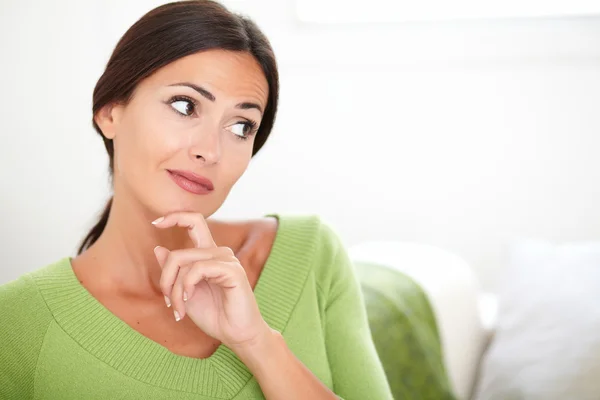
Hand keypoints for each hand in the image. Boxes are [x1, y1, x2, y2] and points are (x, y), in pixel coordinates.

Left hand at [152, 212, 269, 348]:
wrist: (236, 334)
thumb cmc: (214, 315)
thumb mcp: (184, 293)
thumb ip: (173, 272)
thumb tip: (158, 249)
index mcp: (208, 255)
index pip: (194, 222)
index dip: (174, 217)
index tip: (155, 223)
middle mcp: (218, 253)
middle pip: (179, 253)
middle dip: (165, 279)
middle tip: (167, 302)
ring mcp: (227, 260)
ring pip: (185, 262)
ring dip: (175, 289)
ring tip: (178, 309)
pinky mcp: (232, 271)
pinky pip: (198, 269)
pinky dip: (186, 285)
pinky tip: (188, 300)